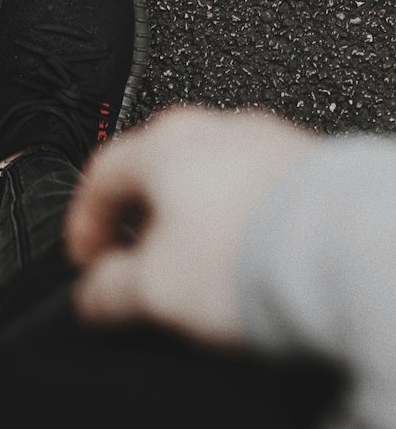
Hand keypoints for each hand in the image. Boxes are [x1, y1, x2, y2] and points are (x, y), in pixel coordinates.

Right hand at [65, 105, 319, 345]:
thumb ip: (109, 292)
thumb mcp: (155, 291)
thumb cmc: (254, 254)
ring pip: (215, 179)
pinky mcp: (312, 163)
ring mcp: (268, 141)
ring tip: (209, 273)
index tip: (89, 262)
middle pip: (159, 174)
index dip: (84, 225)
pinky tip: (258, 262)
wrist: (346, 251)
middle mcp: (215, 129)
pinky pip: (261, 192)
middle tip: (144, 271)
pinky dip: (249, 223)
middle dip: (145, 223)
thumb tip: (93, 299)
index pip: (99, 177)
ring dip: (201, 222)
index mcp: (162, 144)